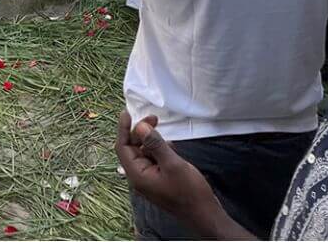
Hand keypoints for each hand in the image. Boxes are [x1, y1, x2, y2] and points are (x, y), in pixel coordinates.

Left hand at [115, 112, 227, 236]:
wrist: (205, 215)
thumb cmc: (190, 191)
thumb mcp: (173, 164)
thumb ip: (155, 144)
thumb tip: (140, 126)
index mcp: (137, 175)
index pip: (122, 147)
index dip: (123, 128)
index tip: (128, 112)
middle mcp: (139, 177)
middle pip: (132, 148)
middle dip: (141, 132)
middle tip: (155, 119)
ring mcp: (149, 179)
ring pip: (143, 153)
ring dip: (152, 141)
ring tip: (167, 137)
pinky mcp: (159, 180)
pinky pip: (153, 160)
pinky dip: (159, 150)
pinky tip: (171, 147)